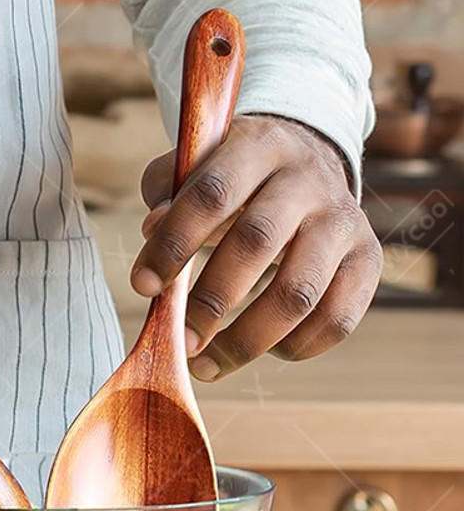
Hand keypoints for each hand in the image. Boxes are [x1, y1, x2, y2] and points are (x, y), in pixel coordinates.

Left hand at [132, 115, 382, 379]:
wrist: (310, 163)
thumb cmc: (232, 178)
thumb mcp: (195, 168)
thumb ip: (167, 194)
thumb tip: (152, 230)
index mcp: (258, 147)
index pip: (212, 195)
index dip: (174, 243)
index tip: (143, 287)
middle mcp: (307, 179)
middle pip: (257, 244)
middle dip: (211, 301)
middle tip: (180, 340)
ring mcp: (344, 220)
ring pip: (298, 293)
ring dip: (246, 340)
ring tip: (206, 363)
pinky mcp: (368, 259)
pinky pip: (337, 319)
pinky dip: (295, 347)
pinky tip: (261, 351)